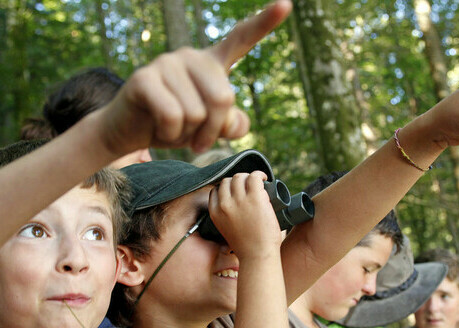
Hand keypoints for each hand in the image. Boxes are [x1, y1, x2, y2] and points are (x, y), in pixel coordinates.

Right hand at [97, 0, 291, 155]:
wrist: (131, 132)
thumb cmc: (176, 127)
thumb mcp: (209, 130)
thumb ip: (230, 125)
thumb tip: (235, 122)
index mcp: (212, 64)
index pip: (240, 40)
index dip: (263, 23)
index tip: (286, 5)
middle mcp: (191, 56)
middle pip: (223, 97)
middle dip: (213, 130)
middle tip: (199, 142)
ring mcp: (166, 63)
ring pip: (197, 113)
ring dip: (188, 135)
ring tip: (175, 130)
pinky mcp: (144, 78)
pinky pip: (173, 116)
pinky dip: (169, 134)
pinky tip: (159, 129)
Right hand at [207, 172, 281, 258]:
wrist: (257, 255)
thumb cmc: (246, 247)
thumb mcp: (227, 230)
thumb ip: (226, 217)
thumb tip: (235, 207)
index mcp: (215, 213)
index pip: (215, 191)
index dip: (226, 188)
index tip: (236, 191)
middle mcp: (225, 204)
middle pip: (228, 181)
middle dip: (237, 182)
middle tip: (249, 187)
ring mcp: (240, 200)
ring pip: (240, 177)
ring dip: (249, 177)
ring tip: (258, 182)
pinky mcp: (255, 197)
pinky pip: (254, 177)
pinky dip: (259, 175)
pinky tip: (264, 178)